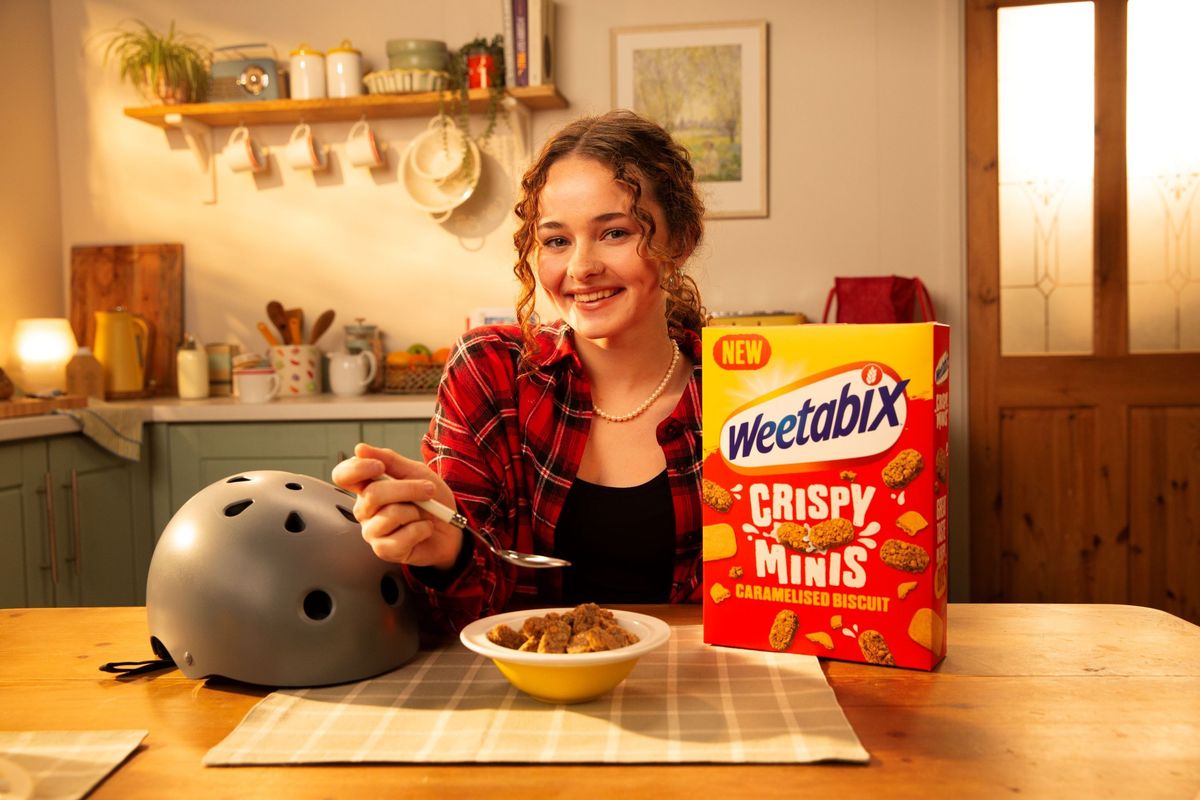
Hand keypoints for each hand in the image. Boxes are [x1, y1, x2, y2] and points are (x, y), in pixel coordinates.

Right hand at [331, 443, 462, 569]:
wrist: (451, 528)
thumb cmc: (430, 499)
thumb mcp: (415, 472)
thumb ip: (389, 460)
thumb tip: (359, 448)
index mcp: (367, 487)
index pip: (343, 475)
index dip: (357, 469)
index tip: (379, 466)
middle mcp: (365, 509)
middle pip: (373, 494)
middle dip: (407, 489)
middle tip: (429, 490)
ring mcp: (372, 531)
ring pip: (390, 515)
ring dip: (417, 511)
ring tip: (422, 514)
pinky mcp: (384, 550)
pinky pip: (401, 537)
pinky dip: (421, 530)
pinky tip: (424, 530)